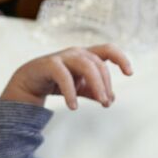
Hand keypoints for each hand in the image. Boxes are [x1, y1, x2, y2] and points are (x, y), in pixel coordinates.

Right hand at [0, 44, 132, 109]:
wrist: (28, 83)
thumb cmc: (56, 82)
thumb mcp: (79, 89)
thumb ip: (94, 92)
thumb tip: (110, 100)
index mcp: (86, 56)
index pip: (108, 50)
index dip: (121, 58)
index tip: (130, 73)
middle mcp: (76, 53)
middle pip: (98, 64)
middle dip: (106, 84)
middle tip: (107, 103)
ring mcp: (62, 57)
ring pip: (86, 66)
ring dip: (96, 85)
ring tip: (101, 102)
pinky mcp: (49, 65)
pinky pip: (64, 77)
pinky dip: (70, 92)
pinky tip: (73, 106)